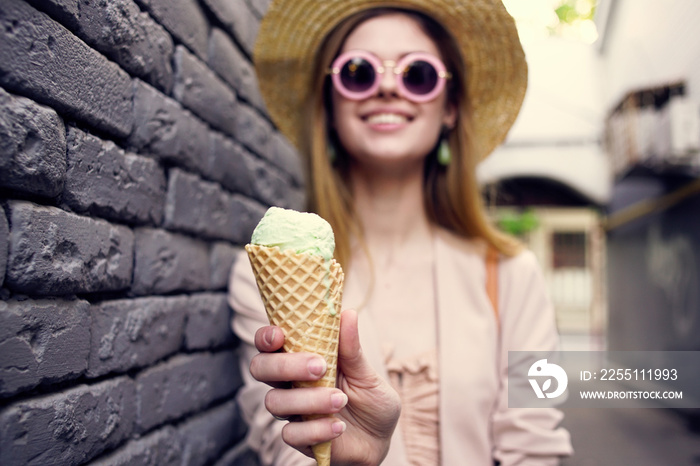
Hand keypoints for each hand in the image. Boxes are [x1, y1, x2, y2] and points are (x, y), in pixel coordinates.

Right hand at [250, 309, 400, 464]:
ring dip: (308, 399)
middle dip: (285, 365)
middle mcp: (290, 383)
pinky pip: (291, 433)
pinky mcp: (299, 438)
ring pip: (274, 401)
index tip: (280, 334)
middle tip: (319, 367)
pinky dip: (316, 429)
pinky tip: (339, 427)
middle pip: (261, 368)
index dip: (266, 337)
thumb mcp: (367, 374)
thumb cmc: (371, 400)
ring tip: (340, 400)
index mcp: (301, 359)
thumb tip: (347, 313)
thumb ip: (352, 349)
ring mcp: (292, 411)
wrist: (380, 440)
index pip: (270, 344)